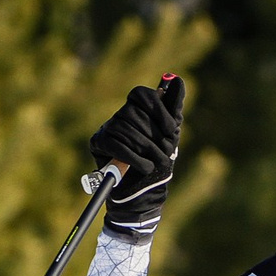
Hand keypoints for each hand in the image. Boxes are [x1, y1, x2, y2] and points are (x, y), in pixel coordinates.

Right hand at [88, 75, 183, 235]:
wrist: (143, 196)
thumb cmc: (157, 165)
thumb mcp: (170, 136)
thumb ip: (173, 108)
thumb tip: (177, 78)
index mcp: (135, 111)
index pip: (140, 95)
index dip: (158, 110)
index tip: (171, 130)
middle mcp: (118, 117)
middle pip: (134, 114)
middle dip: (154, 136)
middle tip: (164, 154)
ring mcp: (106, 130)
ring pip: (126, 129)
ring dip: (147, 149)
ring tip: (155, 163)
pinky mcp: (98, 144)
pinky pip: (116, 144)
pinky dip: (134, 158)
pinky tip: (144, 168)